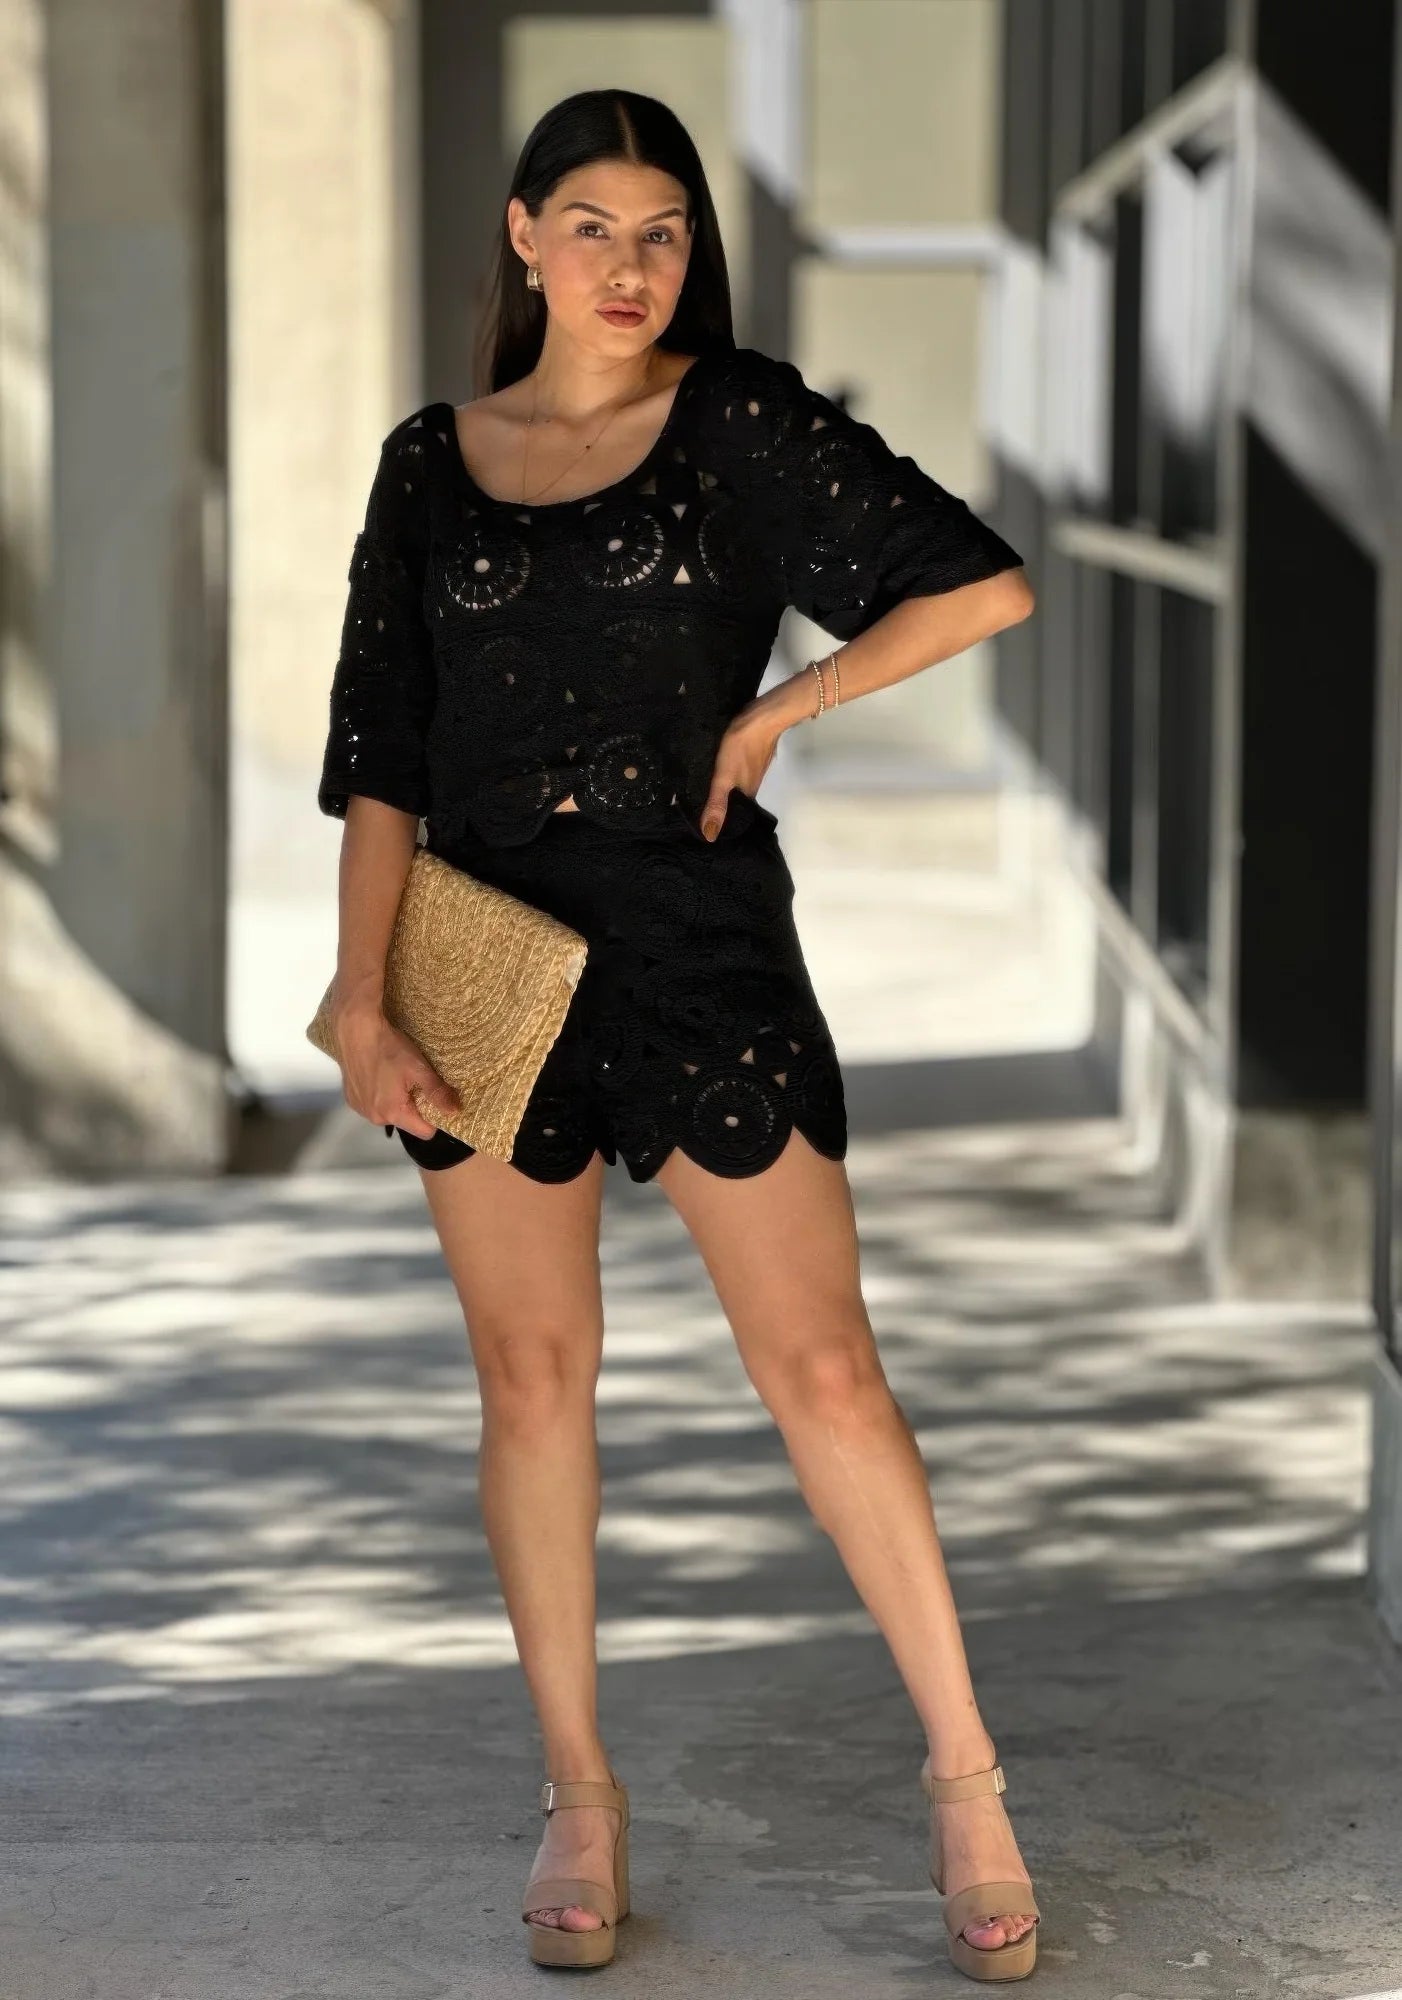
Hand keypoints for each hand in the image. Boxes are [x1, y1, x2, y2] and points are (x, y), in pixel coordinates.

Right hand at [332, 998, 461, 1139]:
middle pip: (407, 1122)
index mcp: (392, 1113)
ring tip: (396, 1076)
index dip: (434, 1117)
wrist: (355, 1030)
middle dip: (415, 1105)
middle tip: (415, 1080)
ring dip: (397, 1100)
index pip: (424, 1132)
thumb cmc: (388, 1048)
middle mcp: (374, 1117)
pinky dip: (381, 1095)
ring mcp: (360, 1109)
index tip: (436, 1099)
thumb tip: (455, 1112)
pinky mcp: (351, 1099)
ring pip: (390, 1113)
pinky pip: (374, 1105)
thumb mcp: (419, 1069)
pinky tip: (380, 1075)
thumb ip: (438, 1092)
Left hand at [698, 708, 781, 840]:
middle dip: (719, 807)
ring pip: (735, 786)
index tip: (702, 828)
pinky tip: (713, 771)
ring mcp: (751, 769)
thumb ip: (717, 804)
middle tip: (695, 811)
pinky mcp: (749, 755)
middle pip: (734, 801)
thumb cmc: (741, 748)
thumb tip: (710, 836)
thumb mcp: (724, 778)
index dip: (720, 823)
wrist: (762, 717)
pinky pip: (736, 771)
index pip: (733, 816)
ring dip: (722, 791)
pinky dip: (726, 775)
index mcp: (746, 795)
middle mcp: (751, 785)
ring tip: (698, 793)